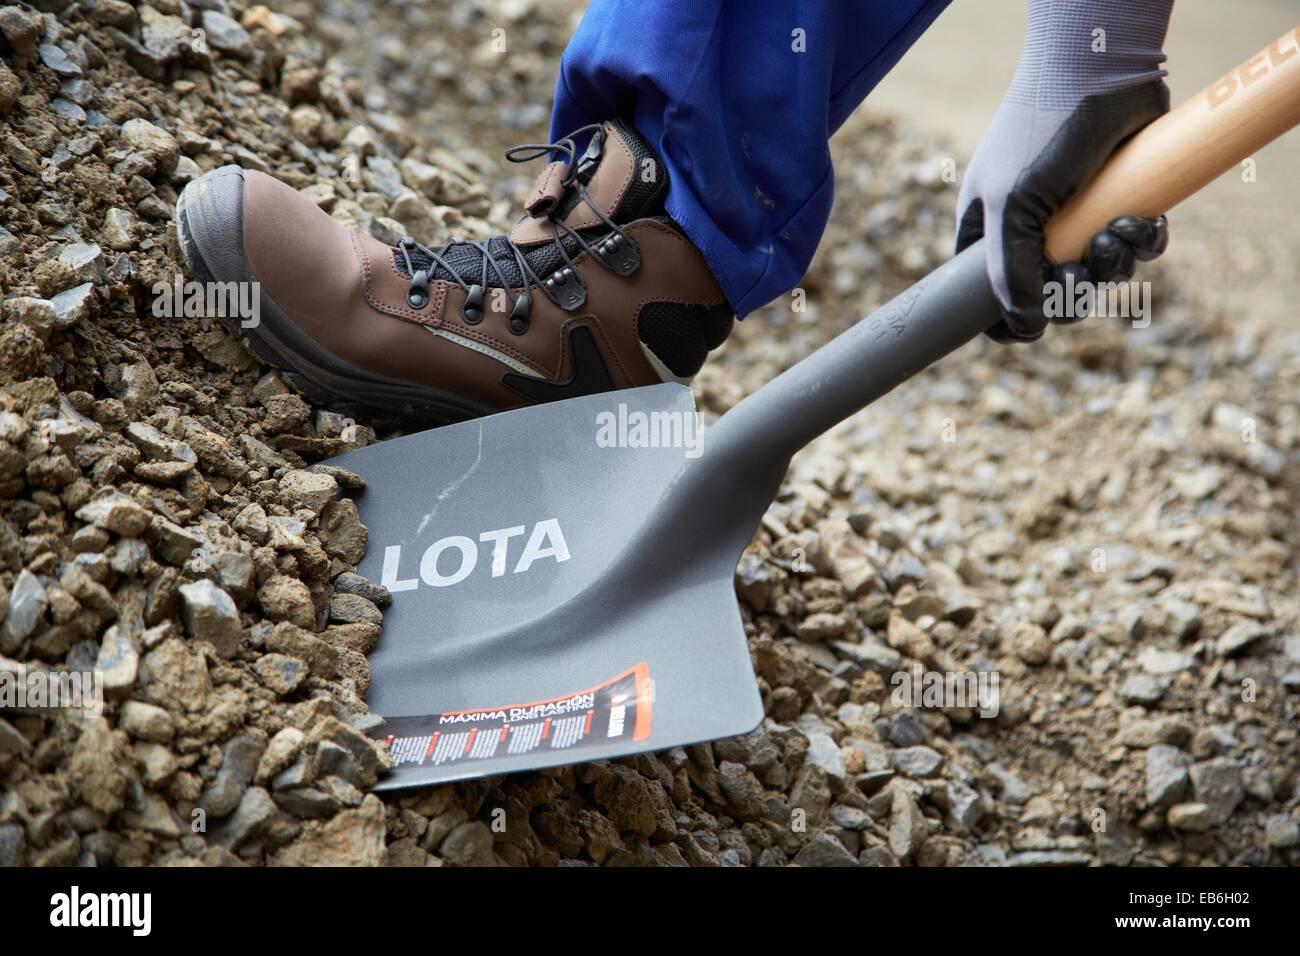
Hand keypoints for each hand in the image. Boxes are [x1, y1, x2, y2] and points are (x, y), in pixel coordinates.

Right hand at [956, 0, 1174, 341]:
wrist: (1099, 71)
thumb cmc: (1040, 134)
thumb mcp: (1011, 210)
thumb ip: (1010, 275)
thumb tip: (1027, 329)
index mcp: (991, 233)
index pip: (990, 297)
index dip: (1012, 319)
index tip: (1036, 321)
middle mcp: (1032, 230)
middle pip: (1053, 295)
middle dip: (1076, 290)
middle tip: (1085, 269)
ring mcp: (1078, 217)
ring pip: (1100, 274)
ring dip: (1116, 263)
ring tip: (1119, 231)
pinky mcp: (1121, 201)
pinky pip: (1136, 247)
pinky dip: (1146, 242)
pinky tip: (1145, 220)